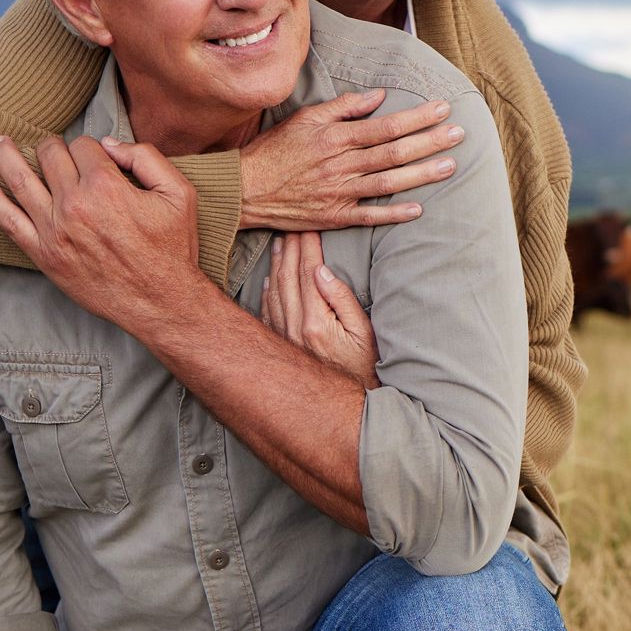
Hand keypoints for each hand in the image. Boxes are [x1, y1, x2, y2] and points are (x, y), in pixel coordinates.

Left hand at [0, 133, 200, 331]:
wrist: (161, 301)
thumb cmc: (171, 249)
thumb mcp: (180, 193)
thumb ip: (147, 157)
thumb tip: (109, 144)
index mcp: (107, 186)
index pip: (84, 145)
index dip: (93, 148)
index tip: (100, 160)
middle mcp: (75, 205)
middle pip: (51, 156)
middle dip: (54, 148)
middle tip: (56, 151)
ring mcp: (54, 230)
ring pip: (20, 179)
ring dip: (6, 155)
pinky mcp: (43, 253)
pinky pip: (7, 219)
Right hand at [239, 90, 462, 231]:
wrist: (245, 190)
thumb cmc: (275, 150)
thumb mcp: (304, 119)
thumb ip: (342, 108)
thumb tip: (377, 97)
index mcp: (335, 138)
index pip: (384, 126)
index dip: (416, 118)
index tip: (442, 109)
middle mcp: (340, 165)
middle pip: (393, 152)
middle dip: (430, 142)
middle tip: (460, 134)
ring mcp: (338, 193)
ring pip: (388, 183)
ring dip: (421, 174)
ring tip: (450, 166)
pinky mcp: (333, 217)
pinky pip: (368, 217)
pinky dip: (393, 214)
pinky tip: (418, 209)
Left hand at [260, 232, 379, 387]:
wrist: (343, 406)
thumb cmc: (363, 368)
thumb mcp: (363, 333)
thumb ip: (341, 300)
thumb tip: (321, 272)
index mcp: (315, 322)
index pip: (308, 273)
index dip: (308, 247)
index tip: (309, 227)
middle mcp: (292, 328)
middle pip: (287, 277)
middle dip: (289, 247)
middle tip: (291, 225)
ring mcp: (282, 336)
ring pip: (273, 290)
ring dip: (276, 263)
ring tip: (279, 242)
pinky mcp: (279, 342)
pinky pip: (267, 309)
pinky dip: (267, 288)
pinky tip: (269, 276)